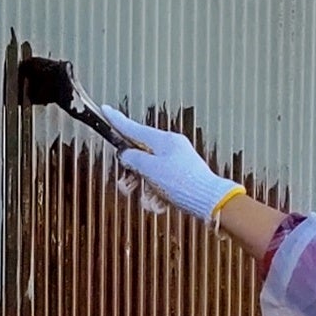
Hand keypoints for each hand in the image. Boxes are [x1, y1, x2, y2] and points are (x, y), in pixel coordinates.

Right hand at [110, 114, 243, 222]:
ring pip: (149, 175)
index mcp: (163, 140)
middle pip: (139, 156)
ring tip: (150, 201)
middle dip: (132, 175)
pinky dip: (157, 197)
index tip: (105, 110)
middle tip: (127, 187)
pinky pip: (161, 185)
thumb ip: (133, 159)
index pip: (133, 128)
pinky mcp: (181, 178)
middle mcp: (170, 148)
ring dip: (145, 191)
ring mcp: (177, 163)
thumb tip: (125, 154)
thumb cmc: (182, 183)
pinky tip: (162, 206)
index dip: (117, 121)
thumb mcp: (150, 170)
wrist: (210, 201)